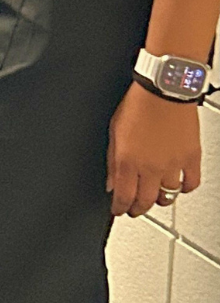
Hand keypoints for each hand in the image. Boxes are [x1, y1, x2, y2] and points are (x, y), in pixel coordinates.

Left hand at [108, 82, 202, 216]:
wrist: (164, 91)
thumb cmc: (137, 105)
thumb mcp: (113, 132)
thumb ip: (112, 161)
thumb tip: (111, 182)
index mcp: (127, 161)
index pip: (123, 196)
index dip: (120, 208)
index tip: (118, 210)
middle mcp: (150, 167)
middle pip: (145, 201)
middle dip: (137, 208)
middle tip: (134, 209)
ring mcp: (173, 164)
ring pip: (167, 196)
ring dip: (159, 200)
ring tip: (154, 198)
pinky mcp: (191, 158)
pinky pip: (190, 183)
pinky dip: (184, 188)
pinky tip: (178, 186)